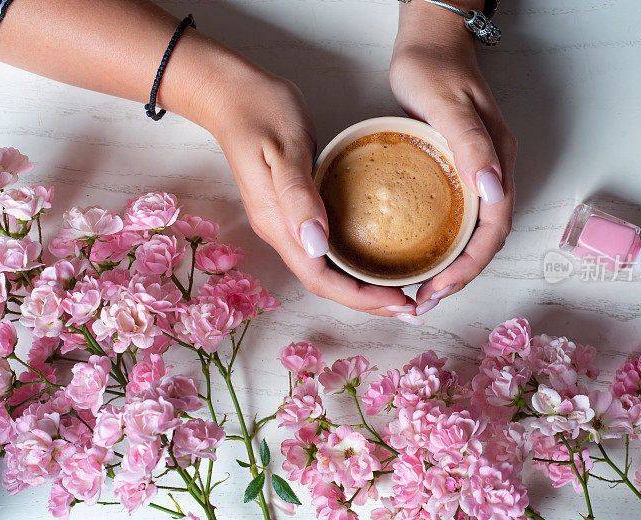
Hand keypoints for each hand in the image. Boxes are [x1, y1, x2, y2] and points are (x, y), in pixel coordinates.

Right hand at [202, 57, 411, 316]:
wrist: (230, 93)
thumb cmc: (260, 111)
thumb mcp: (284, 148)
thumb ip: (298, 196)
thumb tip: (316, 245)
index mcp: (278, 223)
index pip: (320, 279)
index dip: (360, 297)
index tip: (400, 300)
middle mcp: (281, 232)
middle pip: (325, 283)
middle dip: (367, 301)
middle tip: (410, 305)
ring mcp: (285, 223)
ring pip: (325, 269)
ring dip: (361, 286)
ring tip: (399, 289)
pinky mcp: (293, 210)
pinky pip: (325, 249)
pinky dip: (352, 262)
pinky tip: (374, 258)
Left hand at [390, 3, 516, 315]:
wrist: (430, 43)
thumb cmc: (435, 68)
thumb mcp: (449, 104)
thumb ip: (472, 145)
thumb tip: (494, 193)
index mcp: (499, 164)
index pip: (493, 231)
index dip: (468, 268)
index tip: (435, 290)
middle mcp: (493, 175)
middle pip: (484, 242)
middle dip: (458, 279)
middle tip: (421, 303)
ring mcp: (478, 175)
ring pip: (472, 235)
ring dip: (451, 268)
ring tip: (420, 291)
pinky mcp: (459, 172)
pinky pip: (457, 220)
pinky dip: (442, 246)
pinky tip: (419, 255)